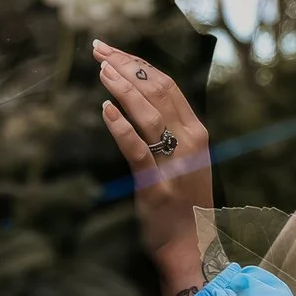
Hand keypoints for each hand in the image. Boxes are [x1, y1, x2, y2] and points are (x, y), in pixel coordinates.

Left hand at [94, 39, 214, 295]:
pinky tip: (105, 109)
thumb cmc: (183, 204)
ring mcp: (175, 162)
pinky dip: (121, 126)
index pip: (168, 85)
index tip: (114, 50)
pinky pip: (137, 149)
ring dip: (123, 88)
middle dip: (126, 67)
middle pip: (157, 91)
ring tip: (101, 70)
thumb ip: (169, 131)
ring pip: (148, 113)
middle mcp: (190, 141)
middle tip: (99, 49)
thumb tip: (140, 101)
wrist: (191, 246)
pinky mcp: (156, 184)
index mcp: (196, 132)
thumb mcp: (184, 160)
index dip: (139, 64)